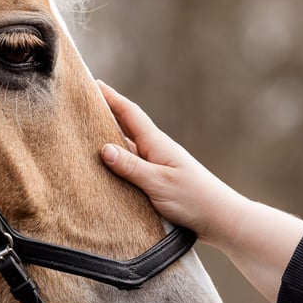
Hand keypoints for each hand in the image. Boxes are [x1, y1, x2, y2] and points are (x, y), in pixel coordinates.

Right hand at [98, 81, 302, 302]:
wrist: (220, 218)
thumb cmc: (194, 199)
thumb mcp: (158, 183)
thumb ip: (131, 167)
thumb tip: (104, 148)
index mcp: (157, 144)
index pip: (129, 113)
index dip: (110, 97)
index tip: (92, 83)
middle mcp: (156, 150)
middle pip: (126, 127)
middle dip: (106, 114)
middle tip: (82, 105)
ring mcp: (158, 165)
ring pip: (128, 148)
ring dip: (109, 139)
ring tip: (85, 134)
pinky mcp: (159, 181)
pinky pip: (132, 166)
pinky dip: (118, 162)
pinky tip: (107, 168)